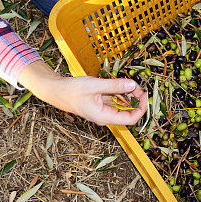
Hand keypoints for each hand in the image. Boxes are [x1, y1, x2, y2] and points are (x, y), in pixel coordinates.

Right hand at [18, 61, 147, 125]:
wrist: (55, 91)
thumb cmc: (71, 90)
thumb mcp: (94, 85)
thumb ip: (114, 86)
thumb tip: (133, 85)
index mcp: (104, 117)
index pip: (131, 119)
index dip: (142, 107)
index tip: (144, 94)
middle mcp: (106, 117)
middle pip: (129, 111)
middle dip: (136, 98)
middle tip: (135, 84)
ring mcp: (104, 111)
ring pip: (123, 105)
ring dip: (128, 94)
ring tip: (127, 82)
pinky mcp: (101, 105)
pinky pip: (116, 100)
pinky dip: (120, 92)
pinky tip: (118, 84)